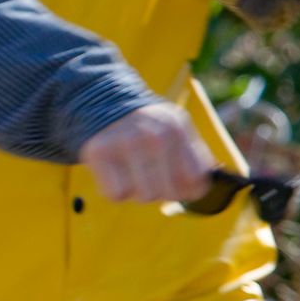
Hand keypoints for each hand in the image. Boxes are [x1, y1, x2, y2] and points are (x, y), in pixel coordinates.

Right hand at [79, 102, 211, 204]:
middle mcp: (153, 134)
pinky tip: (116, 173)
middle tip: (152, 175)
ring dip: (139, 191)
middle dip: (162, 191)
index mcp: (176, 129)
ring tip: (134, 172)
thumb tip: (200, 191)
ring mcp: (125, 143)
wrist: (106, 104)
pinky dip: (116, 190)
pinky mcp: (99, 152)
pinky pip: (117, 194)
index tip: (179, 184)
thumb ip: (194, 159)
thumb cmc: (147, 129)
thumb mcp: (176, 132)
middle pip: (169, 192)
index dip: (189, 189)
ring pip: (144, 196)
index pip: (195, 179)